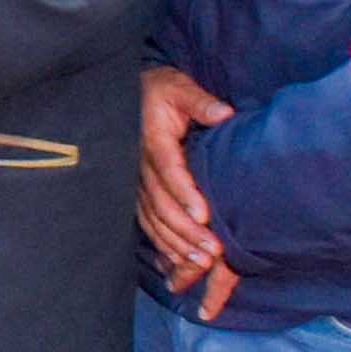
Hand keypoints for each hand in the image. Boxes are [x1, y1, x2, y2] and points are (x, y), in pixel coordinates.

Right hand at [139, 66, 236, 315]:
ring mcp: (134, 182)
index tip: (204, 215)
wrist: (126, 96)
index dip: (184, 193)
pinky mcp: (134, 192)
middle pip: (161, 204)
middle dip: (186, 231)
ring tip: (201, 263)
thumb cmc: (159, 92)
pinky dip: (162, 244)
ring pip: (153, 218)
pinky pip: (146, 222)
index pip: (168, 169)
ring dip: (176, 243)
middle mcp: (139, 165)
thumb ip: (201, 102)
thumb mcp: (179, 88)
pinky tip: (179, 262)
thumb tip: (225, 113)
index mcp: (152, 139)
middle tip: (212, 252)